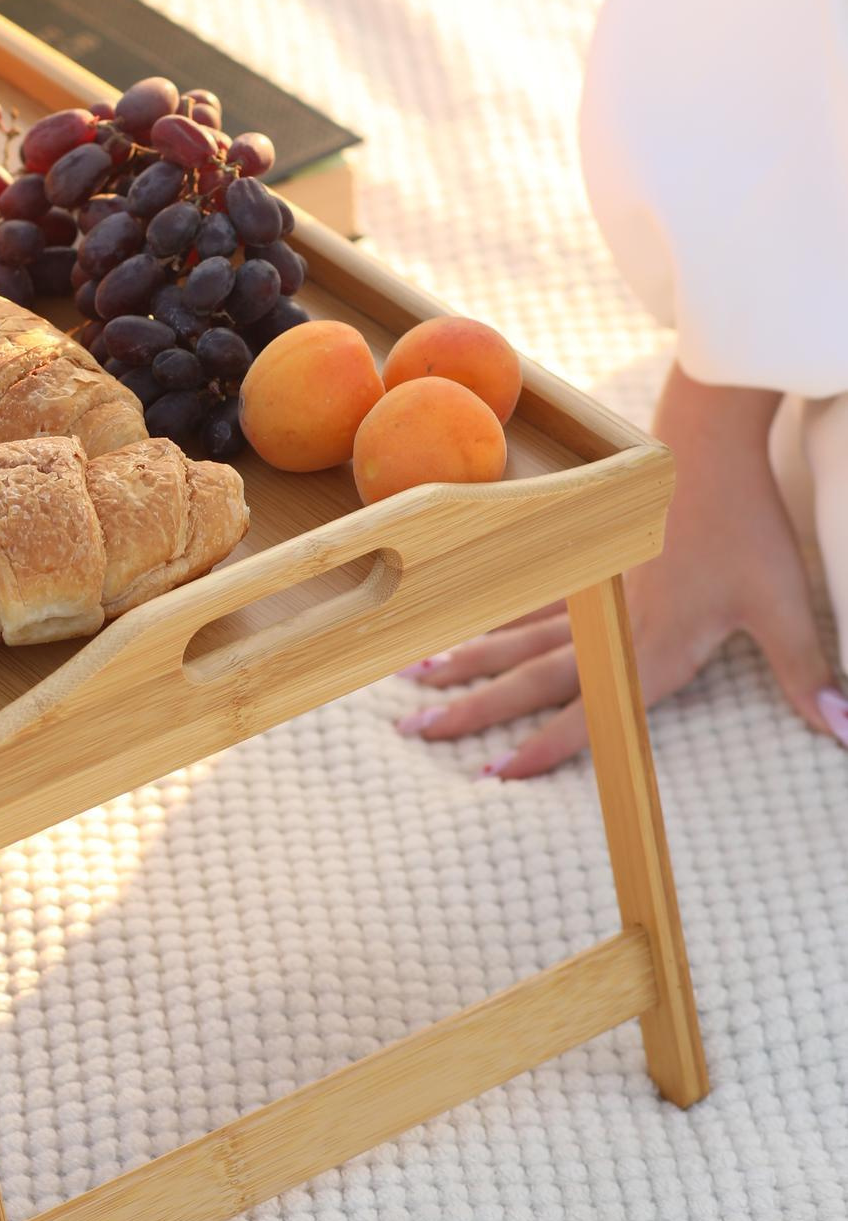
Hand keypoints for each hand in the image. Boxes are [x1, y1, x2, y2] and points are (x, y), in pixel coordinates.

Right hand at [391, 362, 847, 778]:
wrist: (709, 444)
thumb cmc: (748, 523)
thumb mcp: (784, 606)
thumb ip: (807, 676)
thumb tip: (844, 735)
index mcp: (655, 650)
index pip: (589, 715)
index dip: (543, 749)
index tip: (493, 776)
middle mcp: (610, 627)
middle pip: (529, 679)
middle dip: (472, 711)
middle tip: (414, 731)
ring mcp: (591, 590)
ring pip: (514, 637)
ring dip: (465, 664)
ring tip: (415, 683)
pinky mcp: (586, 558)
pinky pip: (526, 599)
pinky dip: (488, 618)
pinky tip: (457, 627)